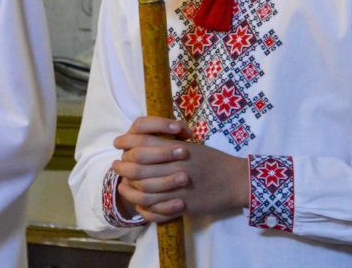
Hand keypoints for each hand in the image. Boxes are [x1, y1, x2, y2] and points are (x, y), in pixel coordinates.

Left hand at [112, 117, 248, 222]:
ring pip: (143, 190)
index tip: (118, 144)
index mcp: (177, 149)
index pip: (143, 142)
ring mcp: (178, 188)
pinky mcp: (183, 206)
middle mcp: (175, 167)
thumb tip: (144, 141)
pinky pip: (156, 209)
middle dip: (123, 166)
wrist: (236, 180)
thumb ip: (169, 144)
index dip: (126, 142)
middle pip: (138, 166)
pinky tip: (138, 204)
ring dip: (129, 189)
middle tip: (116, 166)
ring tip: (122, 185)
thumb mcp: (192, 146)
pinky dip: (144, 208)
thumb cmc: (214, 160)